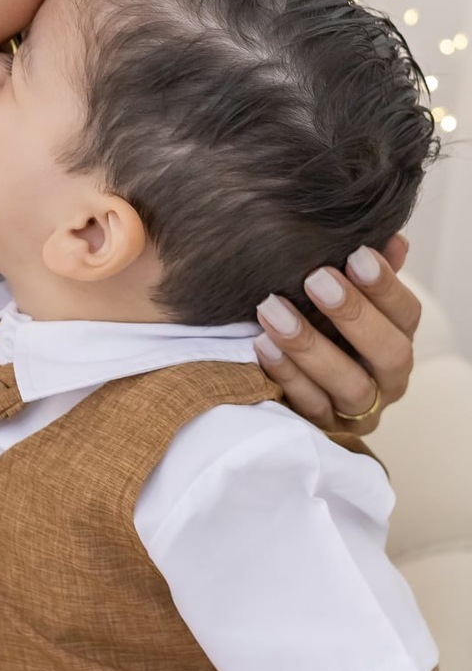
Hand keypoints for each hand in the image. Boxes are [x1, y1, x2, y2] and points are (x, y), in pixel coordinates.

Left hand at [254, 235, 416, 434]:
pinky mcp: (322, 430)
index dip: (385, 286)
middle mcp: (387, 380)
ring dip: (310, 346)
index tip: (356, 255)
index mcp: (397, 340)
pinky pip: (309, 407)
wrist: (282, 378)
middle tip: (316, 279)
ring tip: (273, 310)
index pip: (406, 314)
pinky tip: (262, 345)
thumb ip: (363, 273)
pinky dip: (286, 375)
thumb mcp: (340, 298)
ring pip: (350, 386)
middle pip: (389, 353)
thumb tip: (393, 240)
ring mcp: (356, 411)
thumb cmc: (318, 327)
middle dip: (353, 315)